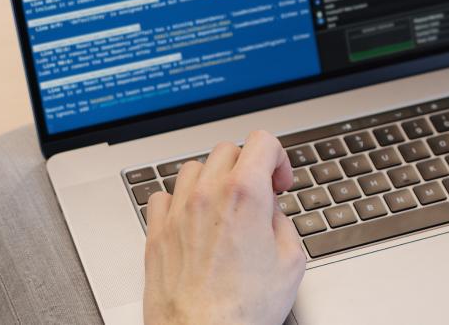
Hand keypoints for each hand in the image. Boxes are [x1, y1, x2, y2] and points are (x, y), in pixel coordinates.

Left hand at [143, 131, 306, 324]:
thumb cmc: (242, 309)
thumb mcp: (291, 261)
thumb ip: (283, 223)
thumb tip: (272, 215)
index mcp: (244, 195)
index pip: (262, 141)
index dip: (279, 158)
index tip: (279, 182)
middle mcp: (207, 195)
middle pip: (228, 150)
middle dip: (248, 168)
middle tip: (259, 195)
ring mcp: (177, 212)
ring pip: (194, 168)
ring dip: (213, 180)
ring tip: (226, 206)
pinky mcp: (156, 233)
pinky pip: (163, 196)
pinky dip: (180, 201)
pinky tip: (194, 219)